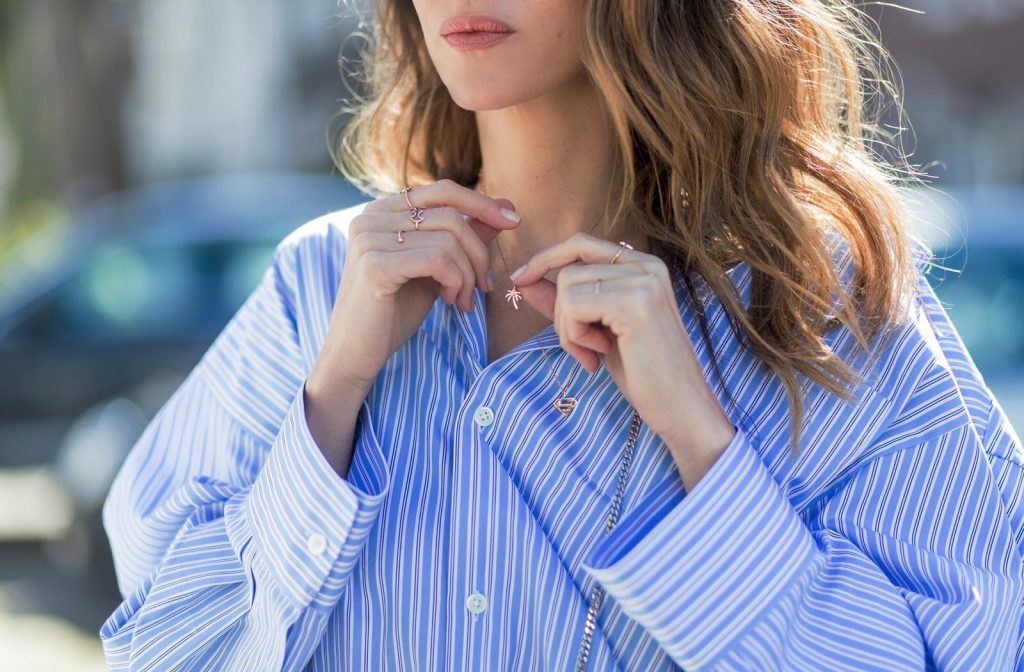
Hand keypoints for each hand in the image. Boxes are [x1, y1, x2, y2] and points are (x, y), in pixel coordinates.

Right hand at [310, 180, 520, 393]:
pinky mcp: (374, 265)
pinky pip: (437, 260)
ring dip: (468, 275)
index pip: (443, 192)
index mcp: (382, 211)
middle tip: (484, 286)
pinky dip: (456, 281)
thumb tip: (506, 207)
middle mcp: (370, 217)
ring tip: (463, 300)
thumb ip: (465, 236)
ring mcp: (369, 239)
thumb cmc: (394, 310)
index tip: (513, 221)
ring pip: (447, 240)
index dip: (481, 204)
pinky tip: (450, 301)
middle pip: (450, 216)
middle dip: (478, 253)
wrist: (356, 352)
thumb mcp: (436, 268)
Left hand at [509, 232, 735, 489]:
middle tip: (582, 349)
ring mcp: (643, 281)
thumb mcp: (595, 330)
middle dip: (561, 314)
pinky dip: (574, 336)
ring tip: (593, 354)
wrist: (679, 407)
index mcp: (642, 266)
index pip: (581, 244)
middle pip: (568, 270)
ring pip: (567, 288)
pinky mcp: (635, 302)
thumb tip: (524, 281)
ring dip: (568, 330)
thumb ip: (564, 302)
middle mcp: (647, 265)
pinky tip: (598, 356)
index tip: (519, 280)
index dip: (546, 258)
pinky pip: (573, 306)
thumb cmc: (642, 372)